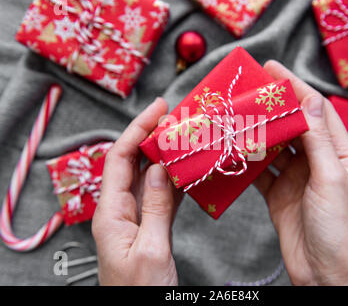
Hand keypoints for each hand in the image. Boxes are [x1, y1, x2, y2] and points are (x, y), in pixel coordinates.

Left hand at [92, 98, 182, 285]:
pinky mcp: (152, 226)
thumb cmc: (140, 292)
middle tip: (176, 118)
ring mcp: (137, 218)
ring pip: (150, 177)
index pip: (119, 159)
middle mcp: (121, 210)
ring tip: (185, 137)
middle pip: (133, 163)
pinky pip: (162, 195)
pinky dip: (175, 180)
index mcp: (111, 214)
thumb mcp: (150, 250)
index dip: (137, 129)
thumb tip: (160, 168)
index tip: (158, 109)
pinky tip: (188, 169)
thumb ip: (155, 207)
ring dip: (166, 156)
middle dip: (152, 136)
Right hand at [255, 61, 347, 285]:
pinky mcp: (278, 194)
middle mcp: (316, 162)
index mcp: (337, 153)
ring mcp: (295, 178)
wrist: (327, 274)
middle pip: (291, 125)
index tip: (272, 70)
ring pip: (272, 147)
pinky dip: (246, 162)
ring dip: (255, 134)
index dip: (294, 88)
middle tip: (246, 92)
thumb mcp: (330, 179)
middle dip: (270, 108)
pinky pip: (260, 171)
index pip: (315, 110)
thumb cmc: (340, 230)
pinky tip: (233, 151)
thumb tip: (309, 100)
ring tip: (235, 118)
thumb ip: (318, 140)